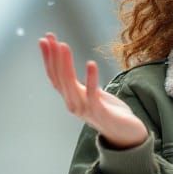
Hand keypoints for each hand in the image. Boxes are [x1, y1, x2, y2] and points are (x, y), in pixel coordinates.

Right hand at [38, 33, 148, 148]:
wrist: (127, 135)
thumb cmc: (110, 113)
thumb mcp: (93, 96)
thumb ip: (82, 86)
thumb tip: (74, 72)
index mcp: (71, 99)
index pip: (54, 76)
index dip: (48, 59)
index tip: (45, 40)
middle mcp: (73, 104)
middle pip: (59, 78)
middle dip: (54, 57)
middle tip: (51, 38)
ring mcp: (85, 110)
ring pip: (70, 85)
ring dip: (66, 64)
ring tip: (64, 46)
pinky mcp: (100, 112)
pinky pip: (92, 94)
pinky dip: (91, 79)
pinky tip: (90, 63)